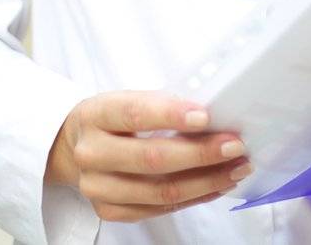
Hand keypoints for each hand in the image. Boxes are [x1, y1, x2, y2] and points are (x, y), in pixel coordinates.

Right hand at [45, 91, 250, 222]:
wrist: (73, 146)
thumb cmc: (111, 119)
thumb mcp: (125, 99)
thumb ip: (161, 106)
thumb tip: (213, 117)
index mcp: (94, 115)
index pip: (135, 114)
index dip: (172, 115)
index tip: (206, 116)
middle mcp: (91, 153)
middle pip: (151, 158)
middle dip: (200, 153)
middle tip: (235, 145)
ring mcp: (97, 187)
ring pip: (160, 191)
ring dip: (207, 181)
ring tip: (237, 168)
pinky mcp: (109, 210)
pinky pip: (159, 209)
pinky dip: (195, 197)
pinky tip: (216, 185)